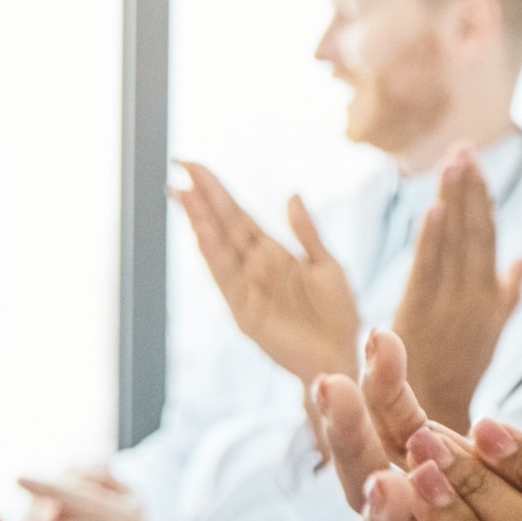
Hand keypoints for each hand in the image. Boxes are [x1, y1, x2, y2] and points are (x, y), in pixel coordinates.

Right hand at [172, 161, 360, 385]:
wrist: (342, 355)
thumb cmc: (338, 314)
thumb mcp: (327, 265)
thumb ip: (306, 232)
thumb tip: (292, 194)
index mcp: (272, 252)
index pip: (238, 215)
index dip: (217, 190)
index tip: (193, 166)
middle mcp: (253, 266)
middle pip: (223, 225)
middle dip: (202, 197)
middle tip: (179, 165)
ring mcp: (246, 287)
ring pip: (218, 247)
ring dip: (200, 221)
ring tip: (182, 193)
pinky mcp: (245, 310)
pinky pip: (226, 278)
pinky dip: (213, 254)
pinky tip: (201, 231)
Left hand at [389, 144, 521, 431]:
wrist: (431, 428)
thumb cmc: (456, 380)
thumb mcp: (490, 333)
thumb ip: (506, 293)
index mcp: (490, 299)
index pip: (486, 237)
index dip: (481, 197)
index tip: (474, 161)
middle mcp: (473, 300)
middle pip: (472, 233)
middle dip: (468, 188)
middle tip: (465, 147)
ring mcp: (447, 309)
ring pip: (452, 245)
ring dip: (452, 200)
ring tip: (453, 160)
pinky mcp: (419, 319)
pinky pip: (428, 272)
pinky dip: (431, 239)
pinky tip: (433, 206)